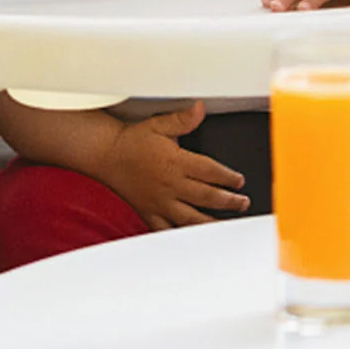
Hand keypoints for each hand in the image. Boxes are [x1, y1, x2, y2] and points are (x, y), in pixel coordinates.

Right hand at [96, 102, 249, 230]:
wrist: (106, 154)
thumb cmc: (132, 141)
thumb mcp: (159, 124)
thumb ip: (183, 119)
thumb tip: (200, 109)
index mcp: (176, 162)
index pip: (209, 171)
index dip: (228, 177)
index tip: (240, 181)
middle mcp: (170, 184)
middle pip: (206, 196)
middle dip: (228, 201)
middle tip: (242, 203)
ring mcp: (160, 201)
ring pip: (191, 217)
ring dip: (211, 222)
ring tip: (226, 225)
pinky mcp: (149, 212)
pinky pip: (166, 229)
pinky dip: (180, 236)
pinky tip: (192, 239)